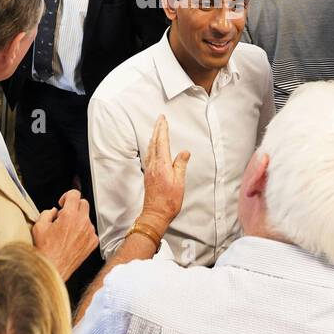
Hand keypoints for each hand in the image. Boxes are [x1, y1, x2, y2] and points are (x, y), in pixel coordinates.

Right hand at [31, 190, 98, 279]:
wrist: (53, 268)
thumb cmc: (46, 250)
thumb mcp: (39, 226)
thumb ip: (47, 213)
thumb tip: (54, 211)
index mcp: (69, 215)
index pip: (75, 194)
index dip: (67, 196)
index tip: (63, 203)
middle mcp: (82, 222)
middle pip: (84, 203)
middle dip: (74, 206)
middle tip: (65, 215)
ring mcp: (89, 233)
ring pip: (87, 218)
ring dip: (79, 220)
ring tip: (67, 231)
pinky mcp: (93, 242)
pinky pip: (90, 231)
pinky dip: (83, 232)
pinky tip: (72, 239)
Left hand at [140, 115, 189, 233]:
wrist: (155, 214)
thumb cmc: (169, 201)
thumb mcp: (179, 183)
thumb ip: (180, 165)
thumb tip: (184, 152)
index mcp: (162, 165)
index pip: (162, 142)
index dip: (162, 130)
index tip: (163, 120)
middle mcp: (153, 165)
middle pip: (154, 142)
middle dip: (157, 129)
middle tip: (160, 119)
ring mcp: (149, 170)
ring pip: (150, 148)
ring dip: (154, 136)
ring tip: (157, 129)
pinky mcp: (148, 175)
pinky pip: (149, 155)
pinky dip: (152, 146)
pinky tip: (153, 147)